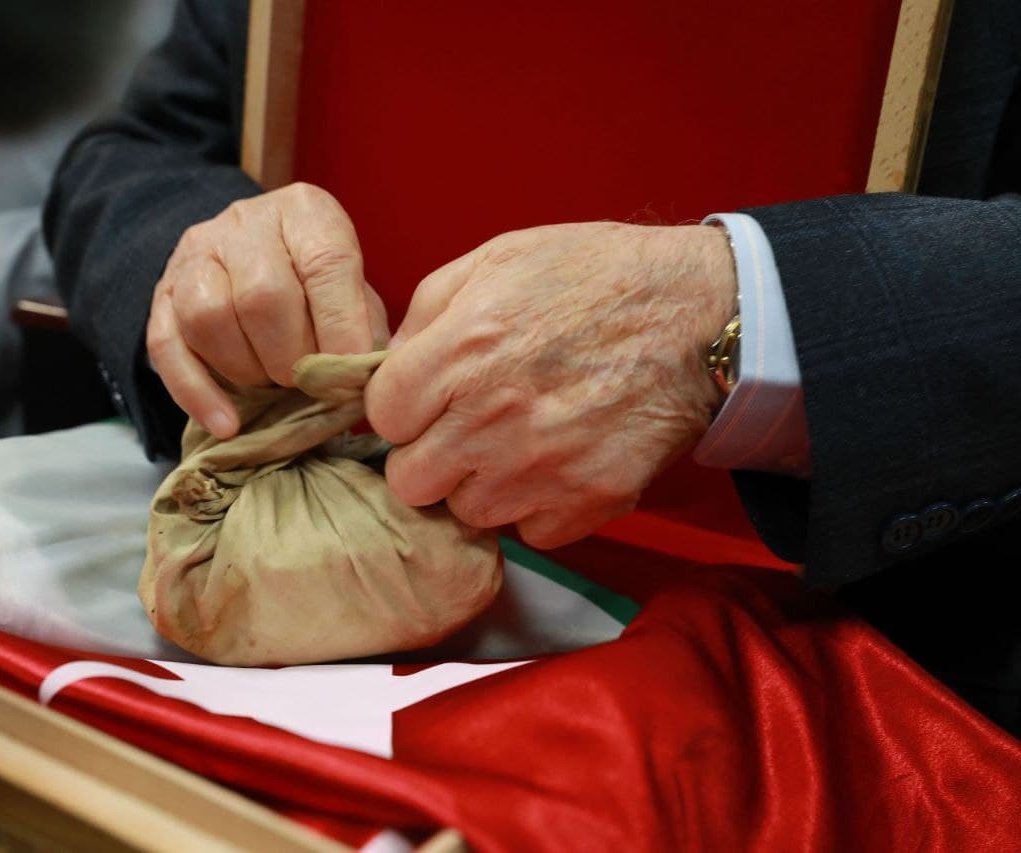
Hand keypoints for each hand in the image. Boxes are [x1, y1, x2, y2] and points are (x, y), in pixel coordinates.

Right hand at [147, 182, 387, 437]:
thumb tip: (374, 377)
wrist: (255, 260)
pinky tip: (226, 424)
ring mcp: (196, 253)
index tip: (351, 369)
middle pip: (262, 295)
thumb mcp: (356, 293)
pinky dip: (196, 393)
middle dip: (291, 356)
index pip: (325, 262)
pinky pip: (166, 346)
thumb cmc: (320, 288)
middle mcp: (245, 221)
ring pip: (208, 317)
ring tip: (271, 385)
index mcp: (305, 212)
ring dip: (246, 370)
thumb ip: (368, 329)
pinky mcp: (161, 291)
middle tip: (307, 383)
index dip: (341, 324)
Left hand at [366, 222, 736, 548]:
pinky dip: (539, 507)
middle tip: (465, 428)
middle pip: (409, 480)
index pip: (381, 416)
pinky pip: (530, 532)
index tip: (429, 397)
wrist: (700, 315)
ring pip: (468, 511)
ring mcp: (538, 467)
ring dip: (483, 484)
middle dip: (430, 455)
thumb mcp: (497, 259)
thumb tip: (389, 364)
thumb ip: (427, 311)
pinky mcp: (587, 501)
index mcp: (460, 352)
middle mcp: (490, 418)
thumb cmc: (595, 278)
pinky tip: (558, 463)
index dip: (403, 407)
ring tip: (518, 442)